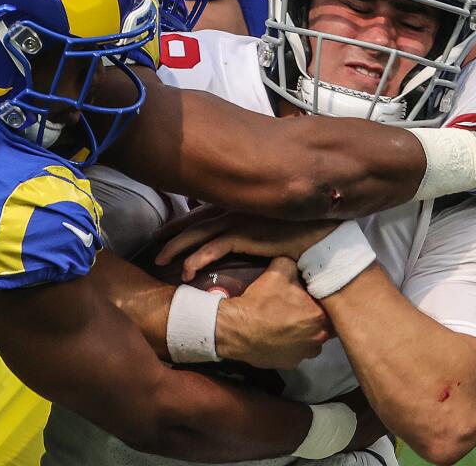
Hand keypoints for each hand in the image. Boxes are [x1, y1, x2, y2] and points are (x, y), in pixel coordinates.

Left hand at [157, 212, 338, 278]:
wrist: (321, 233)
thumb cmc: (302, 227)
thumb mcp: (275, 220)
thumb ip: (256, 222)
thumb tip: (246, 232)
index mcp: (241, 203)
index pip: (203, 210)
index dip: (182, 220)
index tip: (165, 229)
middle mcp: (236, 208)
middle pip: (194, 220)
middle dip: (171, 232)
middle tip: (153, 244)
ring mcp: (239, 221)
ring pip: (197, 234)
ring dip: (175, 247)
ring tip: (159, 261)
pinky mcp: (245, 236)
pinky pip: (213, 249)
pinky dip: (196, 259)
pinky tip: (184, 272)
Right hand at [217, 257, 331, 367]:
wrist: (237, 329)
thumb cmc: (261, 300)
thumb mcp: (280, 269)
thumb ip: (298, 265)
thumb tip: (302, 264)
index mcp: (320, 315)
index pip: (329, 304)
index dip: (318, 298)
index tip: (307, 295)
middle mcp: (318, 338)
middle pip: (323, 323)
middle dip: (313, 315)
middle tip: (298, 307)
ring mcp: (304, 354)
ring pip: (313, 339)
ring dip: (306, 332)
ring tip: (290, 322)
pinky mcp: (291, 364)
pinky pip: (298, 351)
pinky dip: (293, 344)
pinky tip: (281, 335)